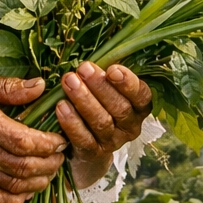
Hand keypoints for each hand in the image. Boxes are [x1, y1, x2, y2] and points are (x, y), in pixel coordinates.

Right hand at [0, 71, 67, 202]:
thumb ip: (6, 87)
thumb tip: (40, 86)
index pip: (24, 142)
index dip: (48, 144)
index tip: (61, 138)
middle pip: (24, 167)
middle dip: (50, 164)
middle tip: (61, 155)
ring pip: (14, 186)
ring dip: (39, 182)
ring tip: (51, 171)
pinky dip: (17, 200)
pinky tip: (29, 190)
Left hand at [57, 62, 153, 186]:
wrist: (89, 146)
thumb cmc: (100, 104)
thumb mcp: (108, 88)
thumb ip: (107, 73)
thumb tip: (100, 48)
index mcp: (139, 108)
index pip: (141, 95)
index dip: (128, 83)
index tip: (112, 69)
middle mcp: (131, 126)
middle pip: (119, 107)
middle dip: (100, 86)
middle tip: (83, 68)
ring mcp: (113, 142)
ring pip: (101, 122)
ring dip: (84, 100)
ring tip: (69, 82)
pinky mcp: (94, 153)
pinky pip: (84, 139)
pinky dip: (72, 123)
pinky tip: (60, 107)